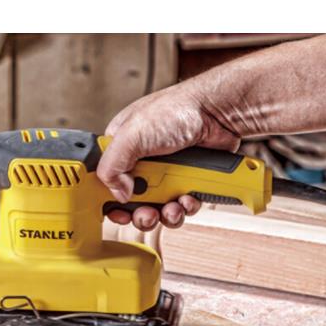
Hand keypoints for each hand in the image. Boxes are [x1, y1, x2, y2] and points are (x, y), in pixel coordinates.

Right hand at [98, 83, 240, 229]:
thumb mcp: (132, 135)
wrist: (219, 112)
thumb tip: (117, 194)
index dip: (109, 201)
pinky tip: (188, 198)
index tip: (117, 212)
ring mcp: (165, 173)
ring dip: (165, 214)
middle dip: (140, 213)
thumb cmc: (177, 110)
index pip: (106, 181)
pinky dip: (185, 207)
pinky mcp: (187, 181)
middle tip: (146, 214)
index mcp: (121, 148)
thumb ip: (111, 166)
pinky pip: (181, 206)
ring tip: (172, 208)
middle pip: (132, 201)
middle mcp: (142, 162)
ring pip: (158, 208)